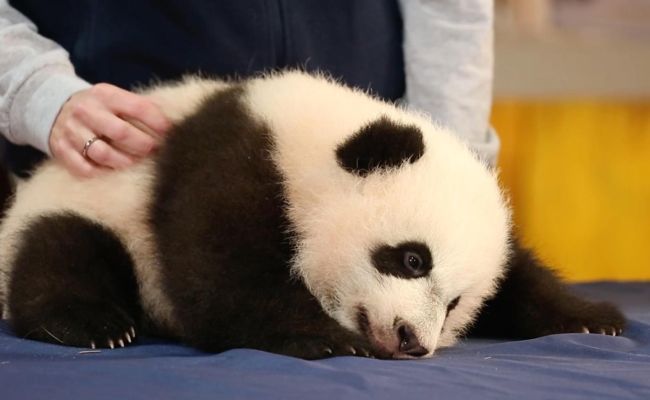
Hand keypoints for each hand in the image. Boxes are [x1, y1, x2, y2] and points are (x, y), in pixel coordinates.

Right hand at [49, 83, 170, 176]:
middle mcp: (87, 111)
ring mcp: (72, 131)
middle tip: (155, 151)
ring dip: (125, 162)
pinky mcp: (61, 149)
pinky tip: (112, 170)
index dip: (157, 122)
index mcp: (105, 94)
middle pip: (121, 133)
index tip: (170, 133)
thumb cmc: (98, 107)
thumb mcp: (114, 98)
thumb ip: (137, 107)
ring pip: (103, 154)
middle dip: (143, 145)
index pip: (138, 107)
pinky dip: (101, 173)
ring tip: (135, 163)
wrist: (52, 106)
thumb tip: (172, 124)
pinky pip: (84, 168)